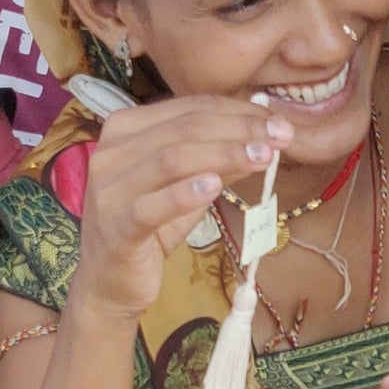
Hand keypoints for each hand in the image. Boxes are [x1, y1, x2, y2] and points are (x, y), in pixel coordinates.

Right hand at [69, 95, 291, 322]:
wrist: (111, 279)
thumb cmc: (152, 223)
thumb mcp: (190, 184)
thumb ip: (220, 159)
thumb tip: (266, 136)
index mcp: (126, 128)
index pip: (190, 108)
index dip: (238, 111)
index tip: (278, 122)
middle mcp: (111, 152)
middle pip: (184, 128)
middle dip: (239, 129)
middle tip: (280, 136)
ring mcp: (108, 190)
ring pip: (171, 159)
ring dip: (223, 154)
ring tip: (263, 157)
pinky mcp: (115, 228)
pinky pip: (150, 207)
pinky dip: (184, 193)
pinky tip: (215, 186)